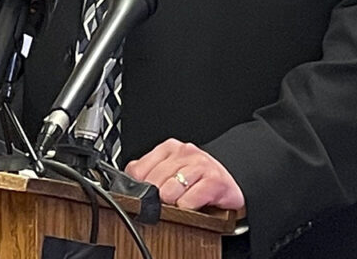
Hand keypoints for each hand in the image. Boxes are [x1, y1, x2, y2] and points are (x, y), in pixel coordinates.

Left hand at [126, 139, 245, 211]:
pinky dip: (188, 207)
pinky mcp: (215, 180)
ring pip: (169, 192)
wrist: (231, 182)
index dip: (138, 188)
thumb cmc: (198, 180)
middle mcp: (185, 152)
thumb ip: (148, 174)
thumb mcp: (170, 172)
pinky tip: (193, 204)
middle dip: (157, 198)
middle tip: (168, 202)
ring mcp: (200, 164)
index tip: (146, 195)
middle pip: (153, 183)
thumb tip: (126, 186)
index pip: (138, 170)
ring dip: (173, 203)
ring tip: (181, 202)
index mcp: (169, 148)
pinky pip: (189, 200)